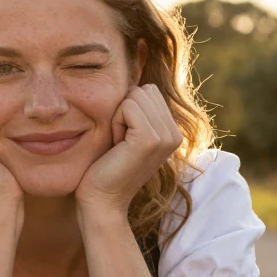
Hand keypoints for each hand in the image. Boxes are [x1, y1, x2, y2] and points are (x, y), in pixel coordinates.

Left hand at [75, 84, 182, 216]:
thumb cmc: (106, 167)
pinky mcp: (150, 140)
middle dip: (123, 110)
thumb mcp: (127, 134)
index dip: (127, 109)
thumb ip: (138, 111)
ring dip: (118, 117)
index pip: (148, 90)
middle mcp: (175, 134)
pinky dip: (114, 122)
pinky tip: (116, 146)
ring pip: (135, 96)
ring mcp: (166, 137)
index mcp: (172, 131)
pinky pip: (127, 106)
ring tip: (118, 144)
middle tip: (119, 142)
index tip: (123, 139)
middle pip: (143, 90)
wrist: (101, 201)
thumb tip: (135, 75)